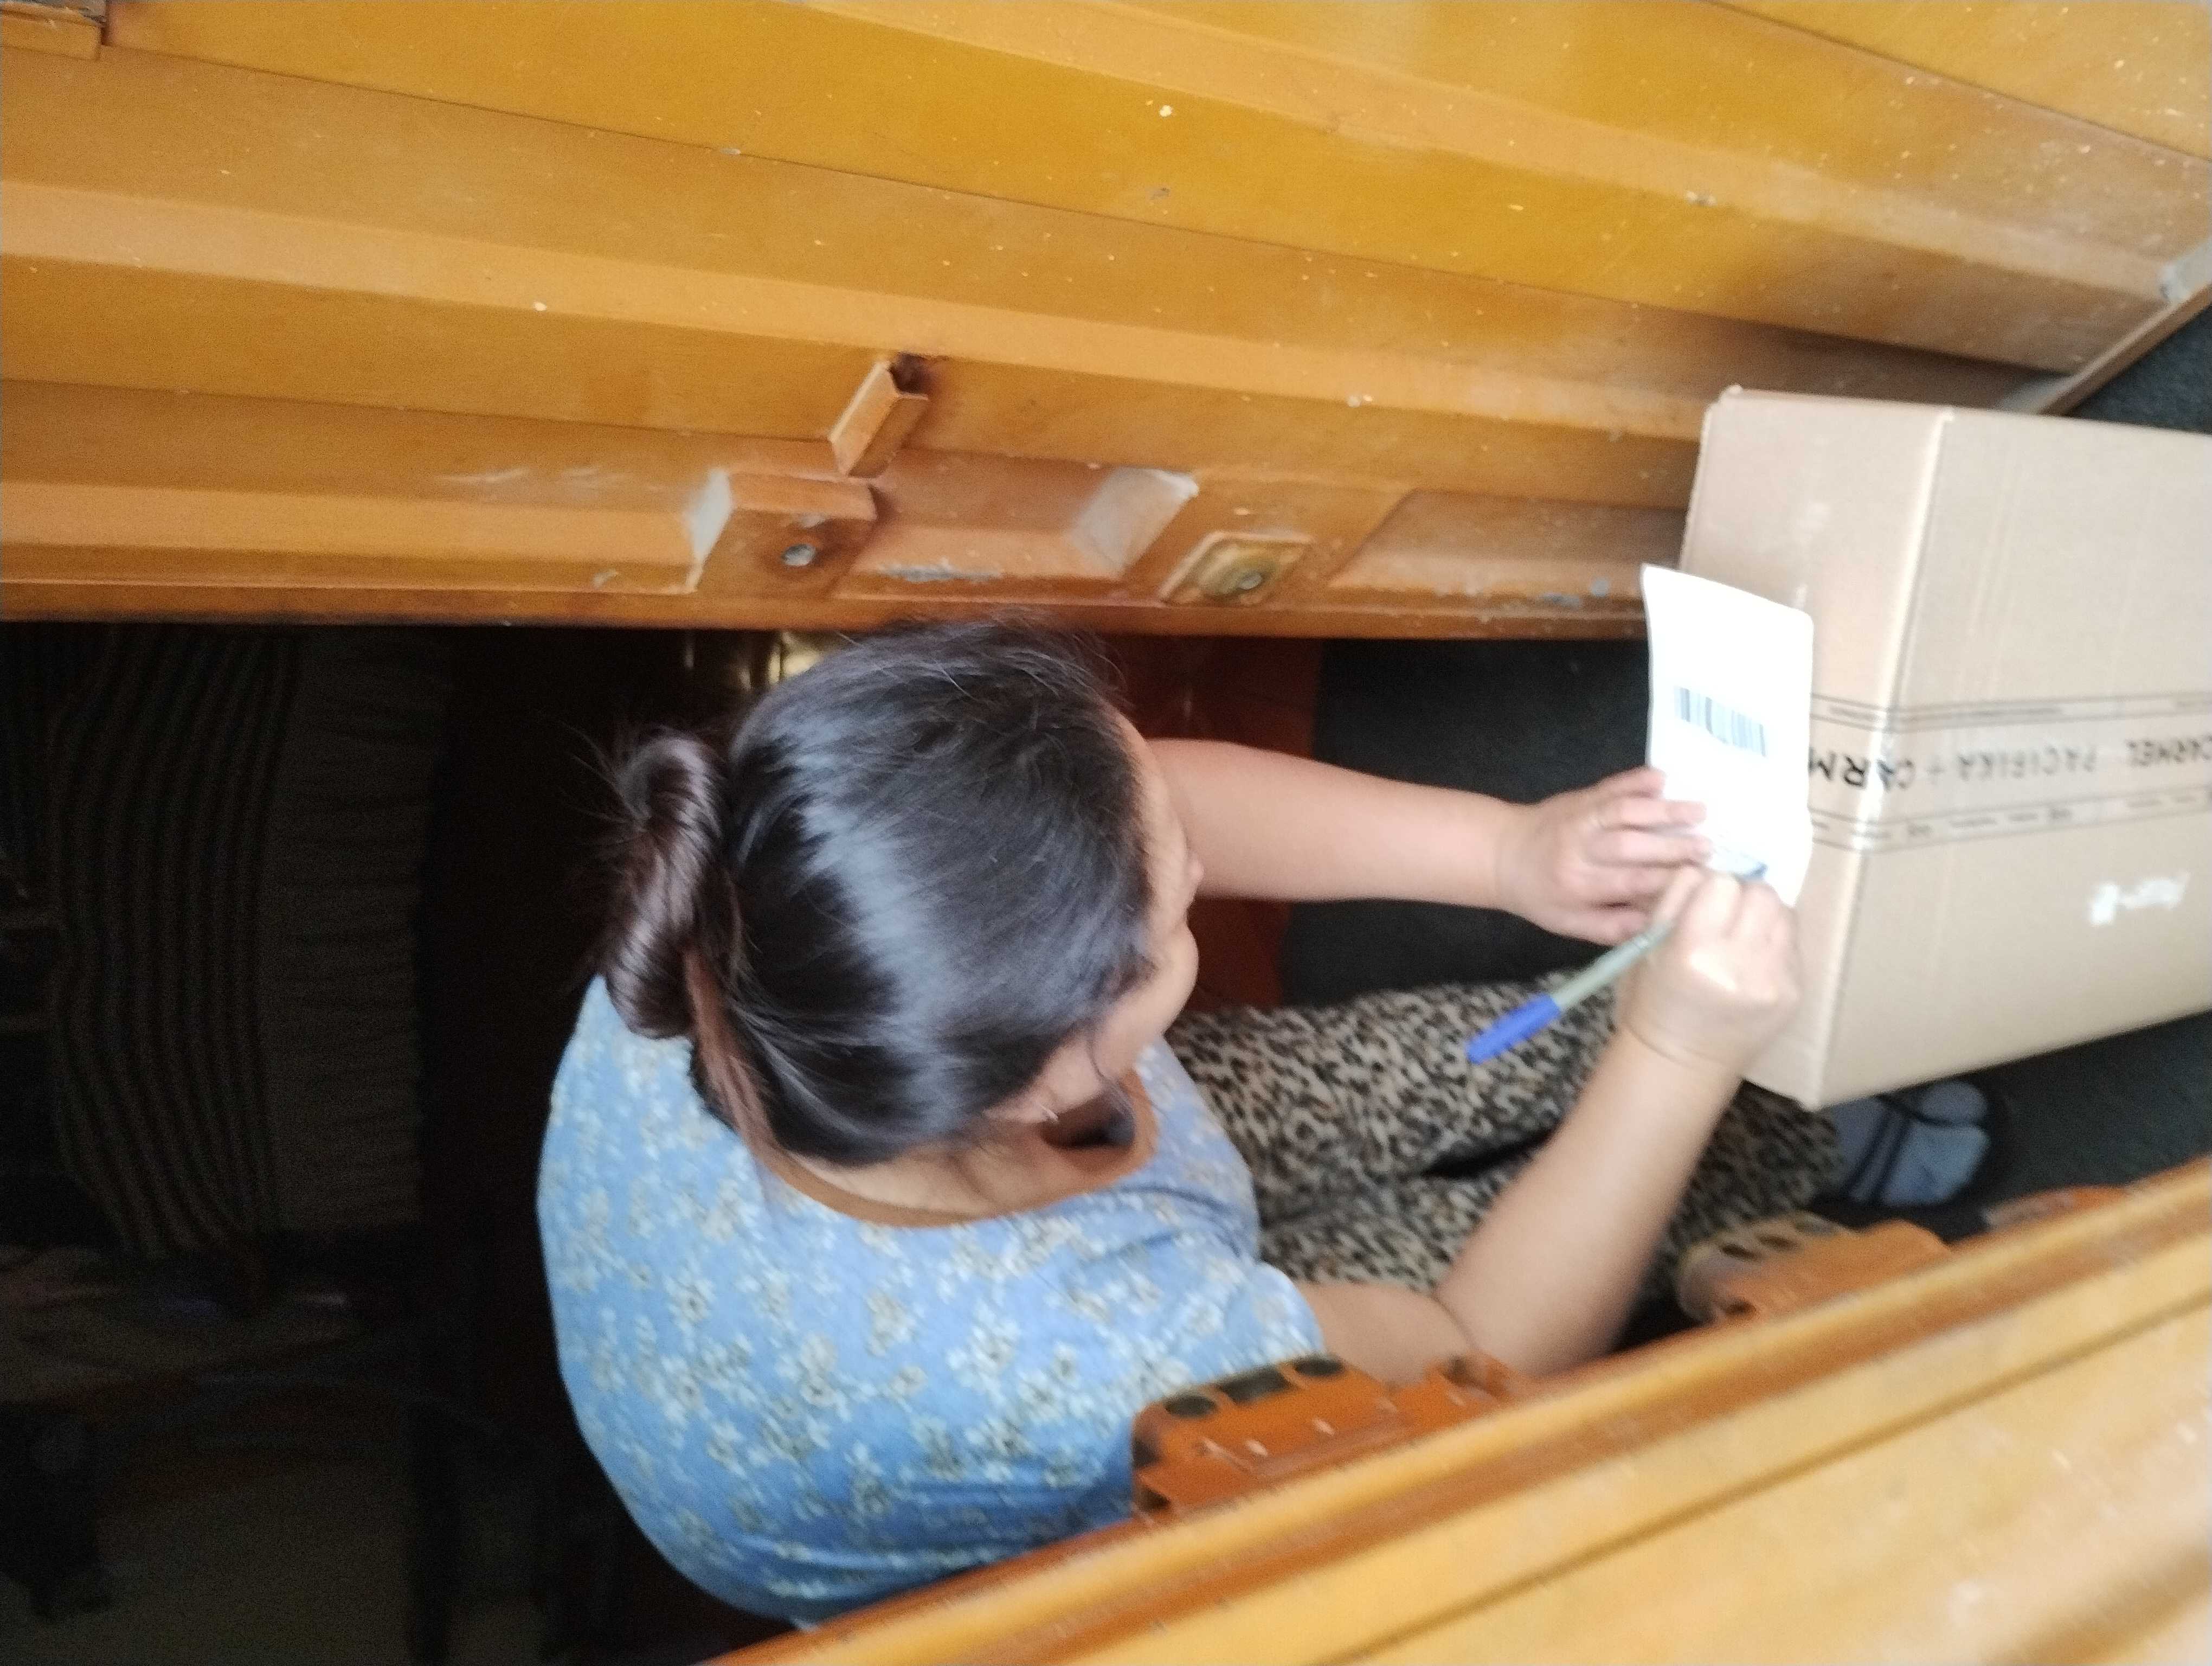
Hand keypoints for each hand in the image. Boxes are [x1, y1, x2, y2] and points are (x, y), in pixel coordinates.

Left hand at [1494, 767, 1709, 942]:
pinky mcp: (1582, 796)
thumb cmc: (1543, 894)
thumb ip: (1612, 926)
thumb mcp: (1570, 923)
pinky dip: (1636, 779)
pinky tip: (1663, 778)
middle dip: (1671, 845)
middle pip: (1630, 845)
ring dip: (1663, 809)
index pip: (1629, 883)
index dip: (1666, 881)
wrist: (1502, 853)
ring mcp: (1581, 818)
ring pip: (1623, 811)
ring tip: (1699, 811)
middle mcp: (1580, 849)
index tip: (1699, 882)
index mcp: (1579, 886)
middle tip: (1708, 847)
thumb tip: (1656, 927)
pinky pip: (1611, 785)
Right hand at [1622, 867, 1800, 1074]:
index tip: (1702, 907)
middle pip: (1761, 893)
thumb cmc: (1654, 1000)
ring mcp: (1773, 981)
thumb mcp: (1647, 946)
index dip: (1710, 889)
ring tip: (1743, 935)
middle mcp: (1739, 964)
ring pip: (1784, 913)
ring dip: (1763, 916)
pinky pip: (1792, 943)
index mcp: (1693, 951)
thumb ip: (1676, 898)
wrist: (1680, 1061)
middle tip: (1726, 917)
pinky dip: (1773, 943)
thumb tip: (1709, 865)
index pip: (1721, 883)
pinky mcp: (1793, 993)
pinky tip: (1753, 961)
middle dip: (1742, 897)